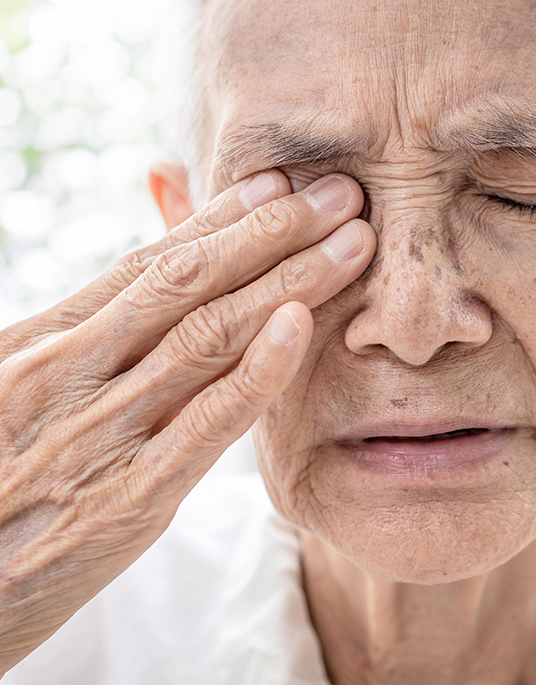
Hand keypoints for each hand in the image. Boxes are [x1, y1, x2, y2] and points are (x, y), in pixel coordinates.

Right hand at [0, 170, 374, 674]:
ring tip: (352, 242)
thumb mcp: (14, 392)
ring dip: (289, 282)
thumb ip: (79, 335)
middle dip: (273, 232)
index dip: (222, 218)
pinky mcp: (128, 500)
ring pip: (207, 336)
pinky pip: (204, 423)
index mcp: (41, 342)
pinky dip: (258, 371)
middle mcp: (70, 374)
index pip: (148, 263)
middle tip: (342, 194)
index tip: (281, 184)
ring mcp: (100, 434)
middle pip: (189, 283)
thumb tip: (140, 278)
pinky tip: (301, 326)